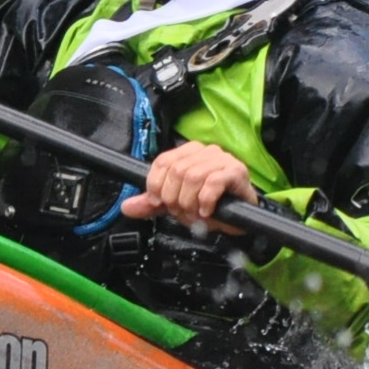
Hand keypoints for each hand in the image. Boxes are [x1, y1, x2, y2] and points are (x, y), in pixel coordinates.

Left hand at [122, 141, 258, 229]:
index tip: (160, 203)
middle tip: (182, 212)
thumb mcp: (176, 205)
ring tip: (195, 214)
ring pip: (193, 176)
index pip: (162, 162)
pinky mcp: (236, 170)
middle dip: (174, 198)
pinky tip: (207, 211)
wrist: (241, 217)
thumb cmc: (210, 206)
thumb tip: (127, 207)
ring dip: (190, 202)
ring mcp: (222, 159)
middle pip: (176, 171)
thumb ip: (152, 205)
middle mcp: (205, 151)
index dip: (156, 185)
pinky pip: (214, 182)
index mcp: (187, 152)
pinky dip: (206, 201)